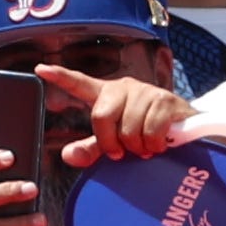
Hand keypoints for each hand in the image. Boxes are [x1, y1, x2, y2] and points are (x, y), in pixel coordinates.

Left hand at [38, 64, 189, 168]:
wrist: (186, 133)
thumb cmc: (144, 135)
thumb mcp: (115, 144)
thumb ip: (91, 150)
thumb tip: (68, 156)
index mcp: (106, 97)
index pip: (80, 84)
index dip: (60, 77)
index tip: (40, 69)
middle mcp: (123, 88)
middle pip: (100, 116)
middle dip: (112, 142)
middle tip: (124, 151)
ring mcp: (145, 91)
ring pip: (127, 128)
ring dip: (137, 146)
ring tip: (145, 146)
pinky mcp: (165, 99)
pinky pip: (150, 130)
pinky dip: (153, 144)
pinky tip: (159, 144)